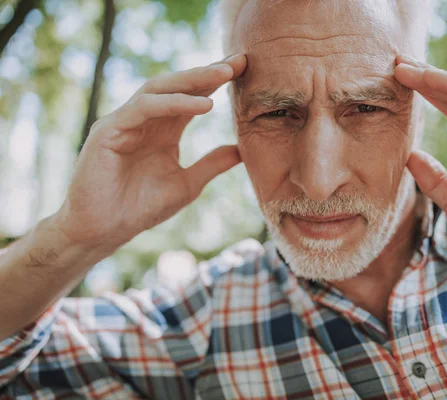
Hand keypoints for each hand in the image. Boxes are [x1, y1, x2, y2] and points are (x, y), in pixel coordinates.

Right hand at [54, 54, 246, 251]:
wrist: (103, 231)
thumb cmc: (140, 208)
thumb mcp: (187, 184)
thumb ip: (212, 164)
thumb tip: (242, 151)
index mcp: (163, 130)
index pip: (191, 98)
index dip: (217, 83)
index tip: (245, 69)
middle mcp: (144, 120)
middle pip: (178, 86)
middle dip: (208, 72)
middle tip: (239, 61)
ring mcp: (125, 121)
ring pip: (160, 88)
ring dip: (193, 80)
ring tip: (224, 74)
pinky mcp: (109, 129)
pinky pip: (144, 107)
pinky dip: (174, 103)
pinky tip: (203, 104)